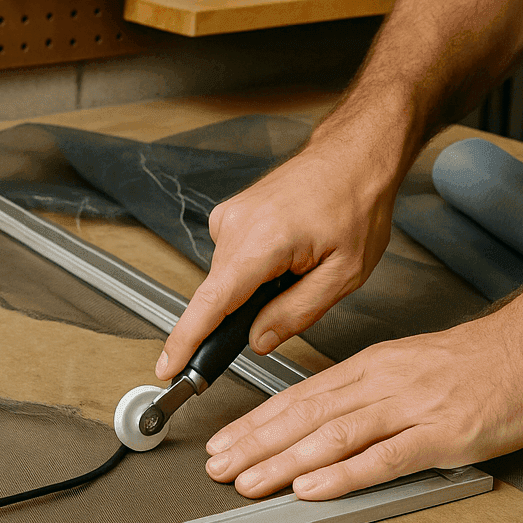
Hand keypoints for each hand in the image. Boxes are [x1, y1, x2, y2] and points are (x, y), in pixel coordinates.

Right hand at [156, 134, 404, 380]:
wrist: (352, 156)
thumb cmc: (355, 204)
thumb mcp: (344, 274)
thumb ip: (297, 312)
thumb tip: (259, 339)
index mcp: (263, 241)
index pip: (213, 302)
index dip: (186, 339)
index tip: (167, 366)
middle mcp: (236, 225)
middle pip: (223, 294)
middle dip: (250, 310)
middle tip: (300, 289)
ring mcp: (229, 216)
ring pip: (230, 278)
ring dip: (258, 285)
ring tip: (302, 261)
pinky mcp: (230, 214)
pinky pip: (234, 258)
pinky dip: (255, 267)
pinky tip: (289, 250)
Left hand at [204, 308, 522, 499]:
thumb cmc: (480, 363)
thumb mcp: (409, 366)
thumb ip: (367, 392)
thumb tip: (324, 421)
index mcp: (371, 367)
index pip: (299, 395)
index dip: (255, 422)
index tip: (223, 442)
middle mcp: (382, 384)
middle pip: (304, 415)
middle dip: (254, 443)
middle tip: (217, 468)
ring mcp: (411, 409)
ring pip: (333, 436)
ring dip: (284, 462)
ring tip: (249, 482)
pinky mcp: (442, 435)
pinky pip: (383, 458)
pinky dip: (343, 475)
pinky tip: (313, 489)